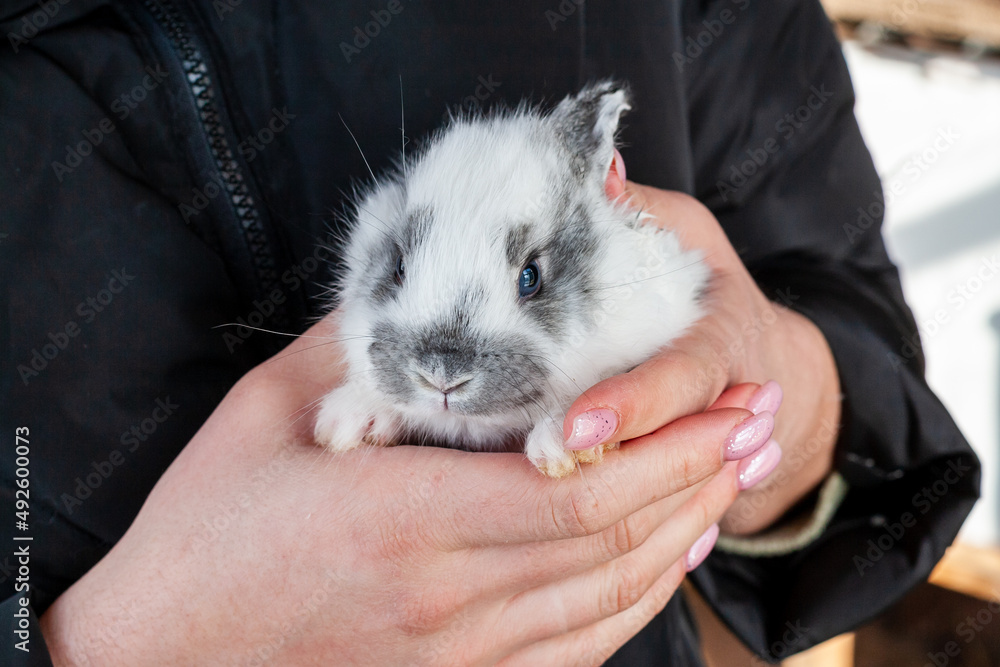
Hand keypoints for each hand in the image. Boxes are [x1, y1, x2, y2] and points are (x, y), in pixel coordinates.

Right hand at [40, 314, 761, 665]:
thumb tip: (431, 296)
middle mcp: (447, 597)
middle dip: (701, 478)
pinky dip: (636, 602)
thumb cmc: (205, 530)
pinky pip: (573, 648)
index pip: (578, 490)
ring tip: (735, 482)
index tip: (727, 404)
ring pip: (607, 600)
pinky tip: (669, 562)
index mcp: (404, 520)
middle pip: (613, 541)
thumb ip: (362, 350)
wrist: (159, 653)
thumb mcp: (268, 414)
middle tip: (758, 425)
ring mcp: (455, 652)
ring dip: (683, 537)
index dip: (670, 450)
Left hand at [568, 176, 840, 534]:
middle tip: (552, 478)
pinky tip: (568, 548)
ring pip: (674, 486)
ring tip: (550, 526)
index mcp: (721, 339)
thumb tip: (594, 166)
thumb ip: (638, 212)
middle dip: (623, 469)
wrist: (763, 364)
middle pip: (684, 447)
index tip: (576, 429)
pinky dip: (627, 524)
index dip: (636, 404)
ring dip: (626, 509)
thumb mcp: (683, 234)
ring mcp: (716, 445)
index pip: (687, 377)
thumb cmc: (702, 287)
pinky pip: (659, 505)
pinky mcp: (689, 476)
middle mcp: (728, 398)